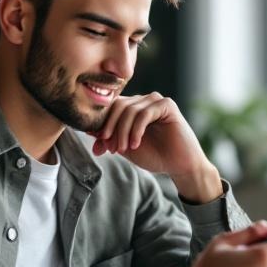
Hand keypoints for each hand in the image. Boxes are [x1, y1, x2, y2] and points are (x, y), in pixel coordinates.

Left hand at [91, 92, 220, 201]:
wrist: (179, 165)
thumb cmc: (154, 156)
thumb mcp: (125, 147)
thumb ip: (109, 138)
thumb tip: (87, 130)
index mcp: (132, 108)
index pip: (110, 108)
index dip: (102, 126)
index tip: (99, 146)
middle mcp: (143, 100)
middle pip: (118, 106)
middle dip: (111, 129)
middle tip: (111, 148)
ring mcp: (155, 100)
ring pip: (129, 110)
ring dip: (122, 132)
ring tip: (123, 149)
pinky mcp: (167, 105)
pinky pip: (144, 113)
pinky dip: (136, 130)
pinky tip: (136, 144)